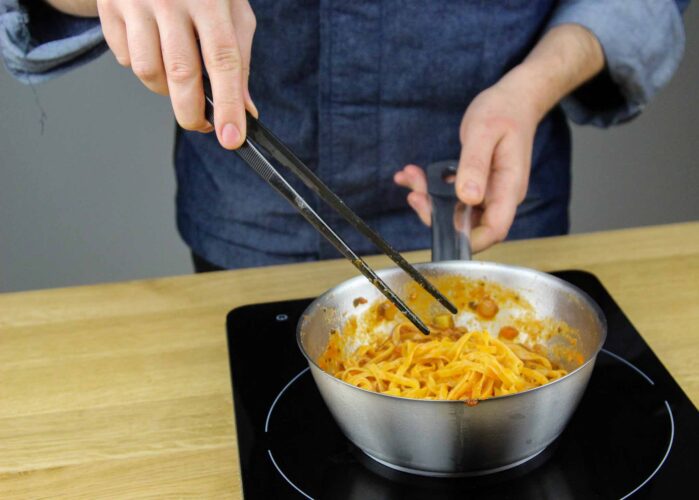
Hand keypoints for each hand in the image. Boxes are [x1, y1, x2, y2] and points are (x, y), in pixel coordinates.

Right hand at [97, 0, 256, 148]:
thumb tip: (244, 108)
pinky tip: (155, 49)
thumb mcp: (231, 10)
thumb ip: (240, 58)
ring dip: (166, 91)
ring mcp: (135, 2)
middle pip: (180, 73)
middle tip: (204, 125)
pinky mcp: (109, 9)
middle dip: (193, 113)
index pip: (223, 60)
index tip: (231, 137)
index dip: (228, 104)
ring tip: (180, 78)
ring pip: (147, 72)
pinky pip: (124, 59)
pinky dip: (143, 67)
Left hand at [394, 79, 537, 251]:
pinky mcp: (476, 186)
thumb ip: (475, 165)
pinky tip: (413, 174)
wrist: (513, 100)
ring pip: (456, 212)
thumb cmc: (503, 111)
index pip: (494, 230)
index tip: (440, 227)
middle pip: (469, 226)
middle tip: (415, 194)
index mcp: (509, 188)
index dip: (469, 239)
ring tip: (410, 177)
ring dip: (429, 199)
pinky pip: (452, 197)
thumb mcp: (483, 132)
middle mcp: (500, 196)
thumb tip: (468, 198)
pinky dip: (431, 188)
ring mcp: (488, 193)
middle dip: (437, 215)